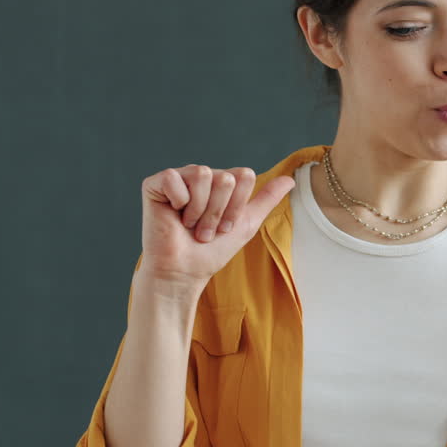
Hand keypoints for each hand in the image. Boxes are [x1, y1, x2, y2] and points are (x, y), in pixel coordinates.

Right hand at [139, 165, 295, 289]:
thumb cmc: (211, 251)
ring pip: (204, 174)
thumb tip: (290, 179)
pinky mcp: (156, 184)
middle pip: (226, 177)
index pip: (244, 175)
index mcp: (221, 181)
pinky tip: (173, 214)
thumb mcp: (246, 225)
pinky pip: (175, 178)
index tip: (225, 226)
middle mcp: (201, 176)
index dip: (238, 206)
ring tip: (190, 225)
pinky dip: (179, 202)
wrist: (183, 272)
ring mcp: (178, 178)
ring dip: (201, 211)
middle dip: (219, 211)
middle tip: (205, 230)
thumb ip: (266, 200)